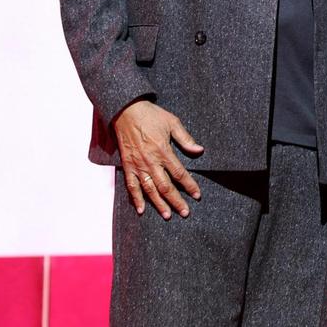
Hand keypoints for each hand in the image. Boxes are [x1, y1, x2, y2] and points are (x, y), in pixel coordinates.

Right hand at [112, 100, 204, 218]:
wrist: (126, 111)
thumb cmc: (151, 115)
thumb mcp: (172, 122)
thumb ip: (185, 139)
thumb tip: (200, 150)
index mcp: (163, 151)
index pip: (179, 174)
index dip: (189, 186)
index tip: (197, 195)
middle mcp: (151, 162)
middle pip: (165, 186)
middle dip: (176, 201)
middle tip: (185, 213)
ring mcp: (138, 165)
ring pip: (149, 190)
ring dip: (158, 204)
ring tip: (167, 215)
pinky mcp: (127, 166)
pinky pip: (131, 186)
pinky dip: (136, 198)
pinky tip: (141, 209)